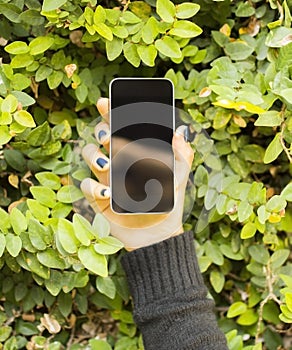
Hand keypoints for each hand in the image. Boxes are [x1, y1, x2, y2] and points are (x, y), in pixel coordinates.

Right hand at [81, 98, 193, 249]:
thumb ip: (183, 156)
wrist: (158, 234)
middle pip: (101, 137)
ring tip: (107, 164)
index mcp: (135, 154)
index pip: (121, 128)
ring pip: (89, 156)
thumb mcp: (179, 179)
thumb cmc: (169, 204)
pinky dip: (93, 186)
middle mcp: (118, 162)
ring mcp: (107, 178)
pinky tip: (108, 192)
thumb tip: (180, 132)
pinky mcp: (99, 198)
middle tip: (109, 136)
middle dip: (101, 131)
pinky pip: (87, 186)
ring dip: (93, 155)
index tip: (106, 102)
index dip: (111, 113)